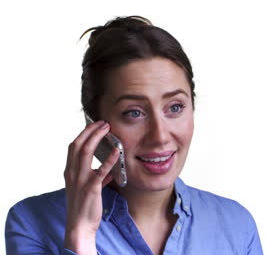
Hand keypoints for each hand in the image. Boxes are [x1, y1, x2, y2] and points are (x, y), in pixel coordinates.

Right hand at [63, 120, 118, 254]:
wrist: (79, 226)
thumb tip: (107, 172)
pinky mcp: (91, 188)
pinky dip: (108, 159)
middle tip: (103, 122)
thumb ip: (95, 178)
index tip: (94, 125)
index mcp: (70, 171)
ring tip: (107, 128)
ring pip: (85, 152)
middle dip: (90, 130)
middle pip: (78, 145)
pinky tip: (116, 151)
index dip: (84, 133)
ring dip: (96, 137)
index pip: (74, 146)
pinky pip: (100, 171)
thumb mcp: (87, 189)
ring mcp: (80, 180)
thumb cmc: (84, 207)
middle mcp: (72, 173)